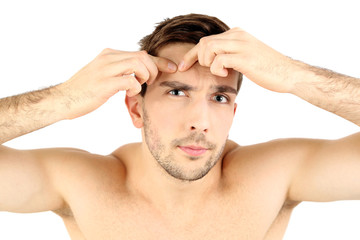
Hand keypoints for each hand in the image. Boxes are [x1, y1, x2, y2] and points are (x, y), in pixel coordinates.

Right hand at [58, 48, 176, 118]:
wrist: (62, 100)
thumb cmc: (84, 90)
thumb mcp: (103, 75)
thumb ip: (119, 70)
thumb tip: (138, 73)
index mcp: (110, 55)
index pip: (140, 53)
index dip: (159, 61)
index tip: (171, 68)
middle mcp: (108, 58)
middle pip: (143, 56)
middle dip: (155, 69)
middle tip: (152, 82)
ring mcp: (106, 69)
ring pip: (139, 63)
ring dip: (146, 76)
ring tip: (141, 86)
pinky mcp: (104, 83)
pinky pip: (130, 80)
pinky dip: (135, 87)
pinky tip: (130, 93)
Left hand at [179, 28, 299, 92]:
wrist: (288, 74)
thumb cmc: (267, 68)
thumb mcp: (245, 56)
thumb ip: (230, 54)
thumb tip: (213, 60)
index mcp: (237, 34)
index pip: (206, 40)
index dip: (191, 54)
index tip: (182, 66)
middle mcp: (238, 36)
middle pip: (204, 43)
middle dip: (197, 59)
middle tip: (206, 71)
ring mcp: (242, 45)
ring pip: (209, 48)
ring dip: (207, 63)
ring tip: (219, 71)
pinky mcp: (245, 58)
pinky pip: (219, 60)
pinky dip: (216, 69)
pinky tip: (225, 73)